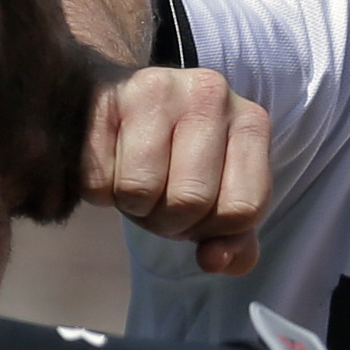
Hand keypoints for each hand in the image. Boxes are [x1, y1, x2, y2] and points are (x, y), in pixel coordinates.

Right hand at [84, 65, 270, 273]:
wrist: (122, 102)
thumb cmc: (176, 157)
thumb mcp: (218, 197)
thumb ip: (233, 240)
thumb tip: (213, 261)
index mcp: (251, 122)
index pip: (243, 209)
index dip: (214, 229)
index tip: (199, 213)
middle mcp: (211, 94)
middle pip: (190, 201)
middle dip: (167, 220)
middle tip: (159, 201)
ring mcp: (156, 88)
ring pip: (140, 189)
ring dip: (131, 205)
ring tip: (134, 181)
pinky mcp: (104, 96)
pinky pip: (97, 179)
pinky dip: (99, 190)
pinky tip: (109, 163)